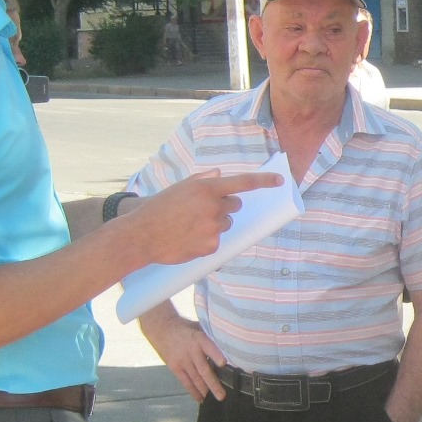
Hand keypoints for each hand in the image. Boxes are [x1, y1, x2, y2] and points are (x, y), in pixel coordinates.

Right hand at [126, 170, 282, 265]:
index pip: (242, 183)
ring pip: (226, 223)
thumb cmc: (158, 209)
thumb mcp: (179, 188)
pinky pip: (217, 241)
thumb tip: (219, 175)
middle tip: (202, 210)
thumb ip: (202, 181)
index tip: (280, 181)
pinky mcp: (211, 246)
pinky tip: (188, 238)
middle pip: (236, 205)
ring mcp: (213, 228)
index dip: (263, 181)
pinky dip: (207, 240)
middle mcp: (213, 207)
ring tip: (190, 225)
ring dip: (215, 223)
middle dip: (225, 206)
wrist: (141, 235)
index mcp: (205, 188)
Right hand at [139, 310, 227, 402]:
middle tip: (222, 396)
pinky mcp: (174, 367)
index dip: (216, 355)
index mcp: (199, 339)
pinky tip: (201, 398)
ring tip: (216, 399)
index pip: (209, 347)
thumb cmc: (186, 328)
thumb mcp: (199, 327)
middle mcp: (191, 351)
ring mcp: (182, 361)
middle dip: (213, 384)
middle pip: (204, 370)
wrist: (161, 328)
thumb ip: (210, 338)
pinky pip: (185, 382)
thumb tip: (228, 347)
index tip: (223, 363)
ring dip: (206, 390)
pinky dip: (193, 391)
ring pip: (195, 379)